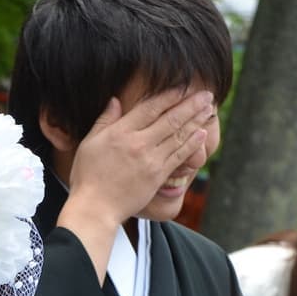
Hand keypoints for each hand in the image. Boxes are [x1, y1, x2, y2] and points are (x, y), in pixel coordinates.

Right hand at [62, 88, 214, 229]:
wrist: (95, 208)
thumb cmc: (87, 177)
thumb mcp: (89, 143)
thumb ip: (105, 120)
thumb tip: (115, 100)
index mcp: (120, 132)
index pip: (150, 107)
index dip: (169, 95)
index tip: (183, 86)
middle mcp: (138, 143)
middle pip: (170, 119)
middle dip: (191, 105)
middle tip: (206, 94)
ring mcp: (150, 160)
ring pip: (178, 136)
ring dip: (196, 121)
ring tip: (209, 109)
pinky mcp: (157, 176)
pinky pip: (179, 156)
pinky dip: (192, 144)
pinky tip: (202, 133)